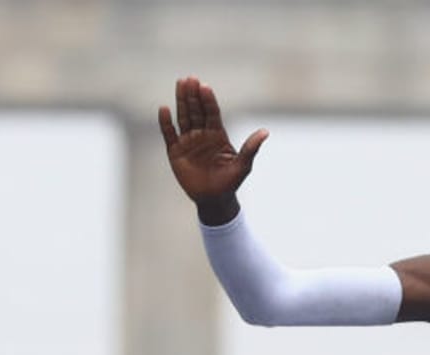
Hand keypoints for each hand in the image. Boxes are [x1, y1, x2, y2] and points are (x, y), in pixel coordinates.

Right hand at [157, 76, 267, 221]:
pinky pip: (169, 134)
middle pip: (196, 111)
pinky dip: (165, 122)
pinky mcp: (175, 151)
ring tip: (180, 84)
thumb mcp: (243, 165)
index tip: (205, 86)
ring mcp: (188, 141)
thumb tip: (266, 131)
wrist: (215, 200)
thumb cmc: (231, 183)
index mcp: (217, 135)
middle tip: (190, 79)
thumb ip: (251, 148)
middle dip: (193, 95)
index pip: (212, 113)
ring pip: (183, 117)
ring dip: (181, 101)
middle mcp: (202, 134)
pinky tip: (164, 109)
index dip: (208, 100)